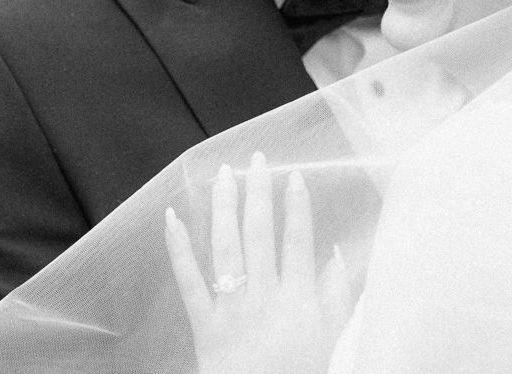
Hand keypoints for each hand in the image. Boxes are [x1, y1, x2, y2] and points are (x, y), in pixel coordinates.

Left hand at [165, 153, 350, 373]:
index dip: (297, 206)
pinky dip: (178, 248)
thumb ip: (338, 295)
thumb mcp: (333, 337)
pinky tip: (172, 218)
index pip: (297, 240)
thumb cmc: (301, 372)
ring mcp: (231, 308)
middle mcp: (264, 296)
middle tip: (257, 159)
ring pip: (227, 247)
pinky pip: (189, 280)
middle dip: (259, 192)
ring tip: (224, 174)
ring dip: (224, 206)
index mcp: (298, 299)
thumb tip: (337, 253)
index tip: (294, 176)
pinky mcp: (204, 323)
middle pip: (260, 234)